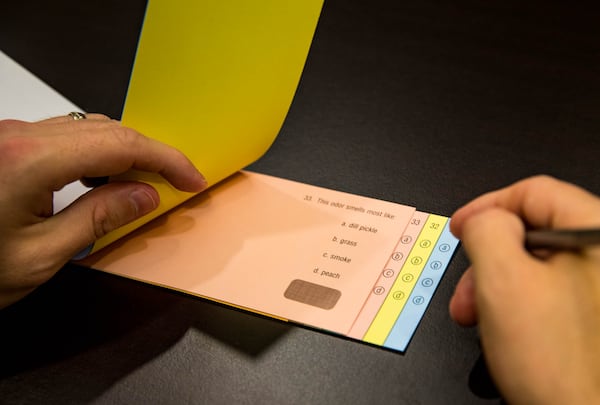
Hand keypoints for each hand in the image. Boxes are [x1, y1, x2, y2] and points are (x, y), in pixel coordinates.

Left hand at [0, 114, 206, 308]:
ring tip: (145, 184)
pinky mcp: (5, 144)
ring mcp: (9, 136)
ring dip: (124, 153)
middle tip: (175, 183)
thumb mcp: (40, 256)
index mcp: (27, 161)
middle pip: (107, 130)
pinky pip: (65, 137)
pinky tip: (103, 180)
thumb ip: (98, 219)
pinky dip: (97, 155)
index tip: (191, 178)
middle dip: (150, 153)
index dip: (166, 158)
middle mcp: (16, 136)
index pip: (120, 144)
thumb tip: (143, 195)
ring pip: (87, 129)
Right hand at [449, 175, 599, 403]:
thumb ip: (487, 230)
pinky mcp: (596, 315)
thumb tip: (484, 220)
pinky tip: (505, 329)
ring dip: (497, 287)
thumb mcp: (502, 279)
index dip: (487, 206)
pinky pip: (551, 292)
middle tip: (464, 290)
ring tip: (477, 318)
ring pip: (538, 265)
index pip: (535, 192)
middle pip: (534, 232)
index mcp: (596, 234)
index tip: (460, 228)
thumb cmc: (557, 361)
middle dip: (487, 260)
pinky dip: (519, 304)